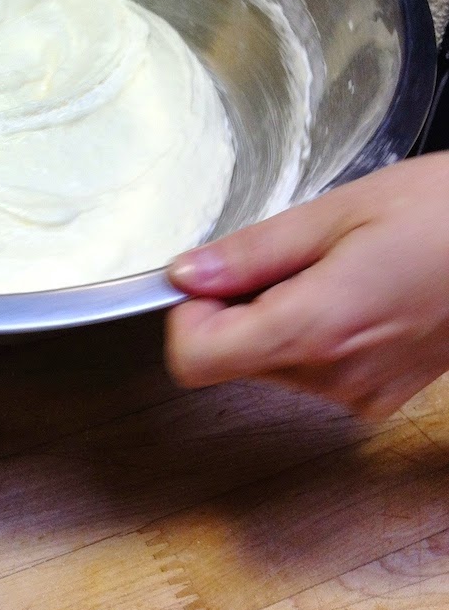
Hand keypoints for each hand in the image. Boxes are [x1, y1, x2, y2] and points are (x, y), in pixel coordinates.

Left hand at [165, 153, 448, 418]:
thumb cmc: (441, 215)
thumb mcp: (335, 213)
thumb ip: (251, 252)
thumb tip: (184, 274)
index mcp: (313, 329)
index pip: (194, 360)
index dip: (187, 313)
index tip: (210, 275)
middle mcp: (333, 377)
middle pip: (231, 357)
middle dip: (238, 305)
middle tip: (292, 255)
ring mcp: (359, 394)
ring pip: (269, 362)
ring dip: (277, 315)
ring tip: (335, 266)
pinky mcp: (378, 396)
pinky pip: (311, 369)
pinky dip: (311, 331)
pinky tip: (355, 290)